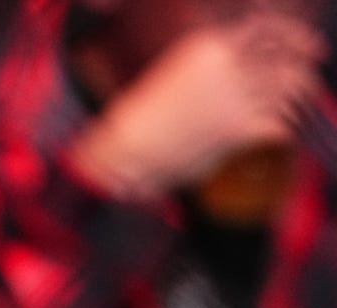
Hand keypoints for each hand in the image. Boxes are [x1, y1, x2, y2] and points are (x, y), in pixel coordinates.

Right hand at [69, 11, 326, 200]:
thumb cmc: (145, 119)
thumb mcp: (178, 74)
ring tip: (293, 105)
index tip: (305, 46)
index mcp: (210, 45)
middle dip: (304, 64)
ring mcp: (238, 96)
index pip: (267, 29)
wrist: (126, 151)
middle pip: (287, 56)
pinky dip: (284, 128)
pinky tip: (276, 132)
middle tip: (309, 72)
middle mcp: (229, 65)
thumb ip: (215, 66)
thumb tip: (247, 68)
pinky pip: (281, 124)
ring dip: (297, 98)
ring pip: (290, 89)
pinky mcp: (241, 129)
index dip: (293, 35)